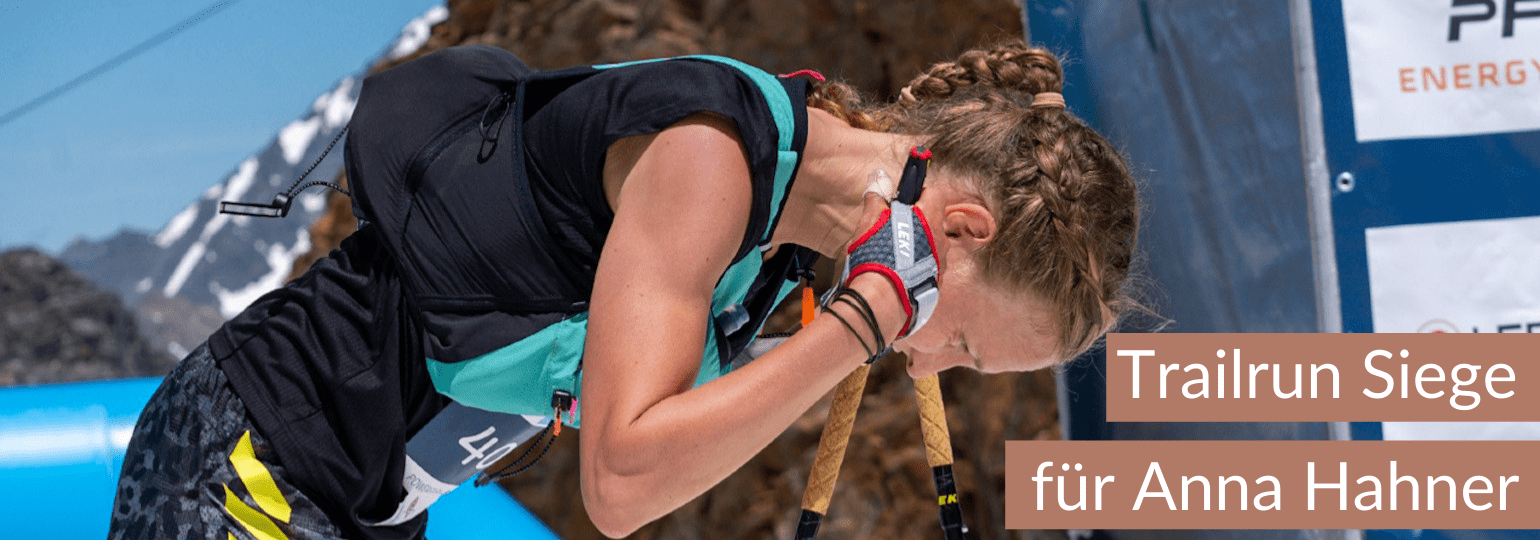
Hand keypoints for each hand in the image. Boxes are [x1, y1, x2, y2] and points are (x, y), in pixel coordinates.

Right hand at [840, 190, 940, 340]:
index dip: (919, 193)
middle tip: (892, 227)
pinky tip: (898, 270)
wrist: (883, 299)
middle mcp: (941, 238)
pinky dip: (917, 264)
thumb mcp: (870, 220)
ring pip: (932, 244)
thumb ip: (876, 199)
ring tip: (893, 253)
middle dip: (915, 221)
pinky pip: (929, 265)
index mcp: (929, 217)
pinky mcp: (937, 281)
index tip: (904, 199)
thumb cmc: (878, 256)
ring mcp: (942, 261)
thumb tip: (878, 183)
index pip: (935, 192)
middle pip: (933, 220)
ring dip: (917, 244)